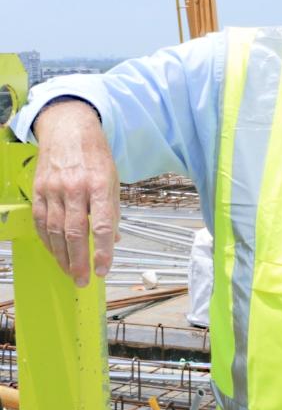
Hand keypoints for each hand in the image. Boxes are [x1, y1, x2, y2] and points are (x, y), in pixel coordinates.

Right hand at [32, 100, 119, 286]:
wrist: (68, 129)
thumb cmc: (95, 157)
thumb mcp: (113, 180)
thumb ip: (113, 211)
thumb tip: (114, 241)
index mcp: (100, 184)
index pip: (101, 224)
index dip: (102, 250)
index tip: (104, 270)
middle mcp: (75, 188)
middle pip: (75, 232)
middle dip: (79, 261)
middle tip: (84, 281)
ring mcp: (54, 189)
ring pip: (56, 230)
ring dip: (62, 256)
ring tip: (71, 273)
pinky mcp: (39, 190)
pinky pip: (42, 222)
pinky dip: (48, 241)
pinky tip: (56, 254)